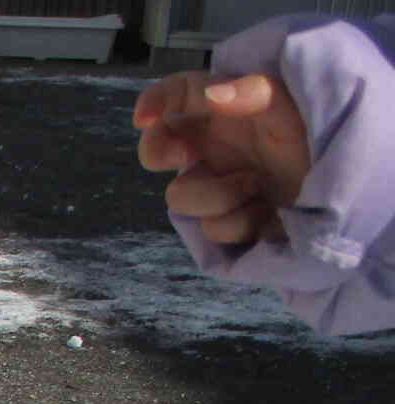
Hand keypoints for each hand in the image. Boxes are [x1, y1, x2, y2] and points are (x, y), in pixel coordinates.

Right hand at [134, 71, 310, 245]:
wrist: (340, 200)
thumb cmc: (316, 146)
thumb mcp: (291, 111)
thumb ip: (254, 95)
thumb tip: (213, 93)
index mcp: (224, 113)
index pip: (179, 96)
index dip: (155, 101)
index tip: (144, 119)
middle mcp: (213, 148)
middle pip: (158, 147)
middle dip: (160, 153)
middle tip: (183, 157)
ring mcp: (215, 185)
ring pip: (181, 196)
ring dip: (218, 196)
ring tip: (255, 188)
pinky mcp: (224, 221)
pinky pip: (210, 228)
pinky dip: (238, 223)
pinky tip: (264, 216)